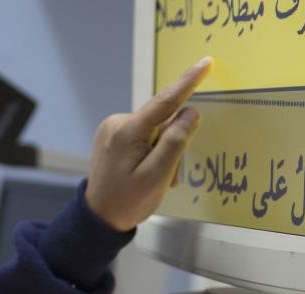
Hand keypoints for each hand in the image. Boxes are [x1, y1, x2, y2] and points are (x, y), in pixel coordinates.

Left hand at [85, 56, 212, 231]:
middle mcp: (117, 123)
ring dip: (161, 153)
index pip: (165, 101)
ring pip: (153, 131)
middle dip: (171, 147)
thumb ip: (175, 142)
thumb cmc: (127, 202)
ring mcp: (112, 129)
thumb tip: (190, 112)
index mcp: (127, 132)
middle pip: (161, 122)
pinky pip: (141, 137)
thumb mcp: (156, 176)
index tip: (206, 63)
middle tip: (166, 179)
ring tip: (153, 180)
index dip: (188, 82)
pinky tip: (143, 173)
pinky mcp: (111, 137)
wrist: (98, 218)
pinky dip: (150, 153)